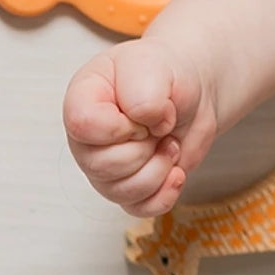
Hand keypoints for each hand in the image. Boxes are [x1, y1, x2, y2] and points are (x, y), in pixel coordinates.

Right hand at [63, 37, 219, 217]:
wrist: (192, 90)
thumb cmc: (167, 72)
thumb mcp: (155, 65)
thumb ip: (144, 93)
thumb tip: (147, 125)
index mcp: (82, 99)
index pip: (83, 125)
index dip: (121, 125)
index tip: (144, 112)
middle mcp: (87, 139)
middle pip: (102, 166)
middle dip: (144, 147)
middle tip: (160, 125)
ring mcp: (104, 167)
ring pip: (122, 192)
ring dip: (158, 168)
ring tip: (167, 141)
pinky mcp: (128, 188)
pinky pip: (140, 208)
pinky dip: (165, 193)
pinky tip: (176, 170)